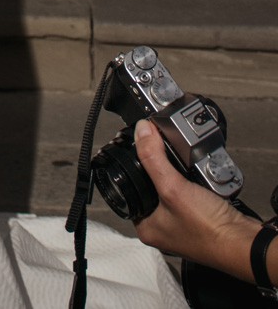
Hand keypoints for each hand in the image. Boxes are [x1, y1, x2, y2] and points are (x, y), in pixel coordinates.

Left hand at [133, 119, 258, 281]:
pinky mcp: (199, 218)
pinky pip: (190, 193)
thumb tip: (142, 131)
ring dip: (178, 174)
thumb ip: (153, 157)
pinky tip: (197, 175)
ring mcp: (181, 224)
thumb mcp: (173, 187)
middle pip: (151, 187)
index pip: (130, 189)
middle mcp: (162, 228)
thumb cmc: (208, 229)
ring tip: (182, 164)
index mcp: (146, 227)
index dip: (134, 166)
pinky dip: (193, 182)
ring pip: (172, 188)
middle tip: (165, 154)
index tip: (141, 147)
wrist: (244, 243)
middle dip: (159, 169)